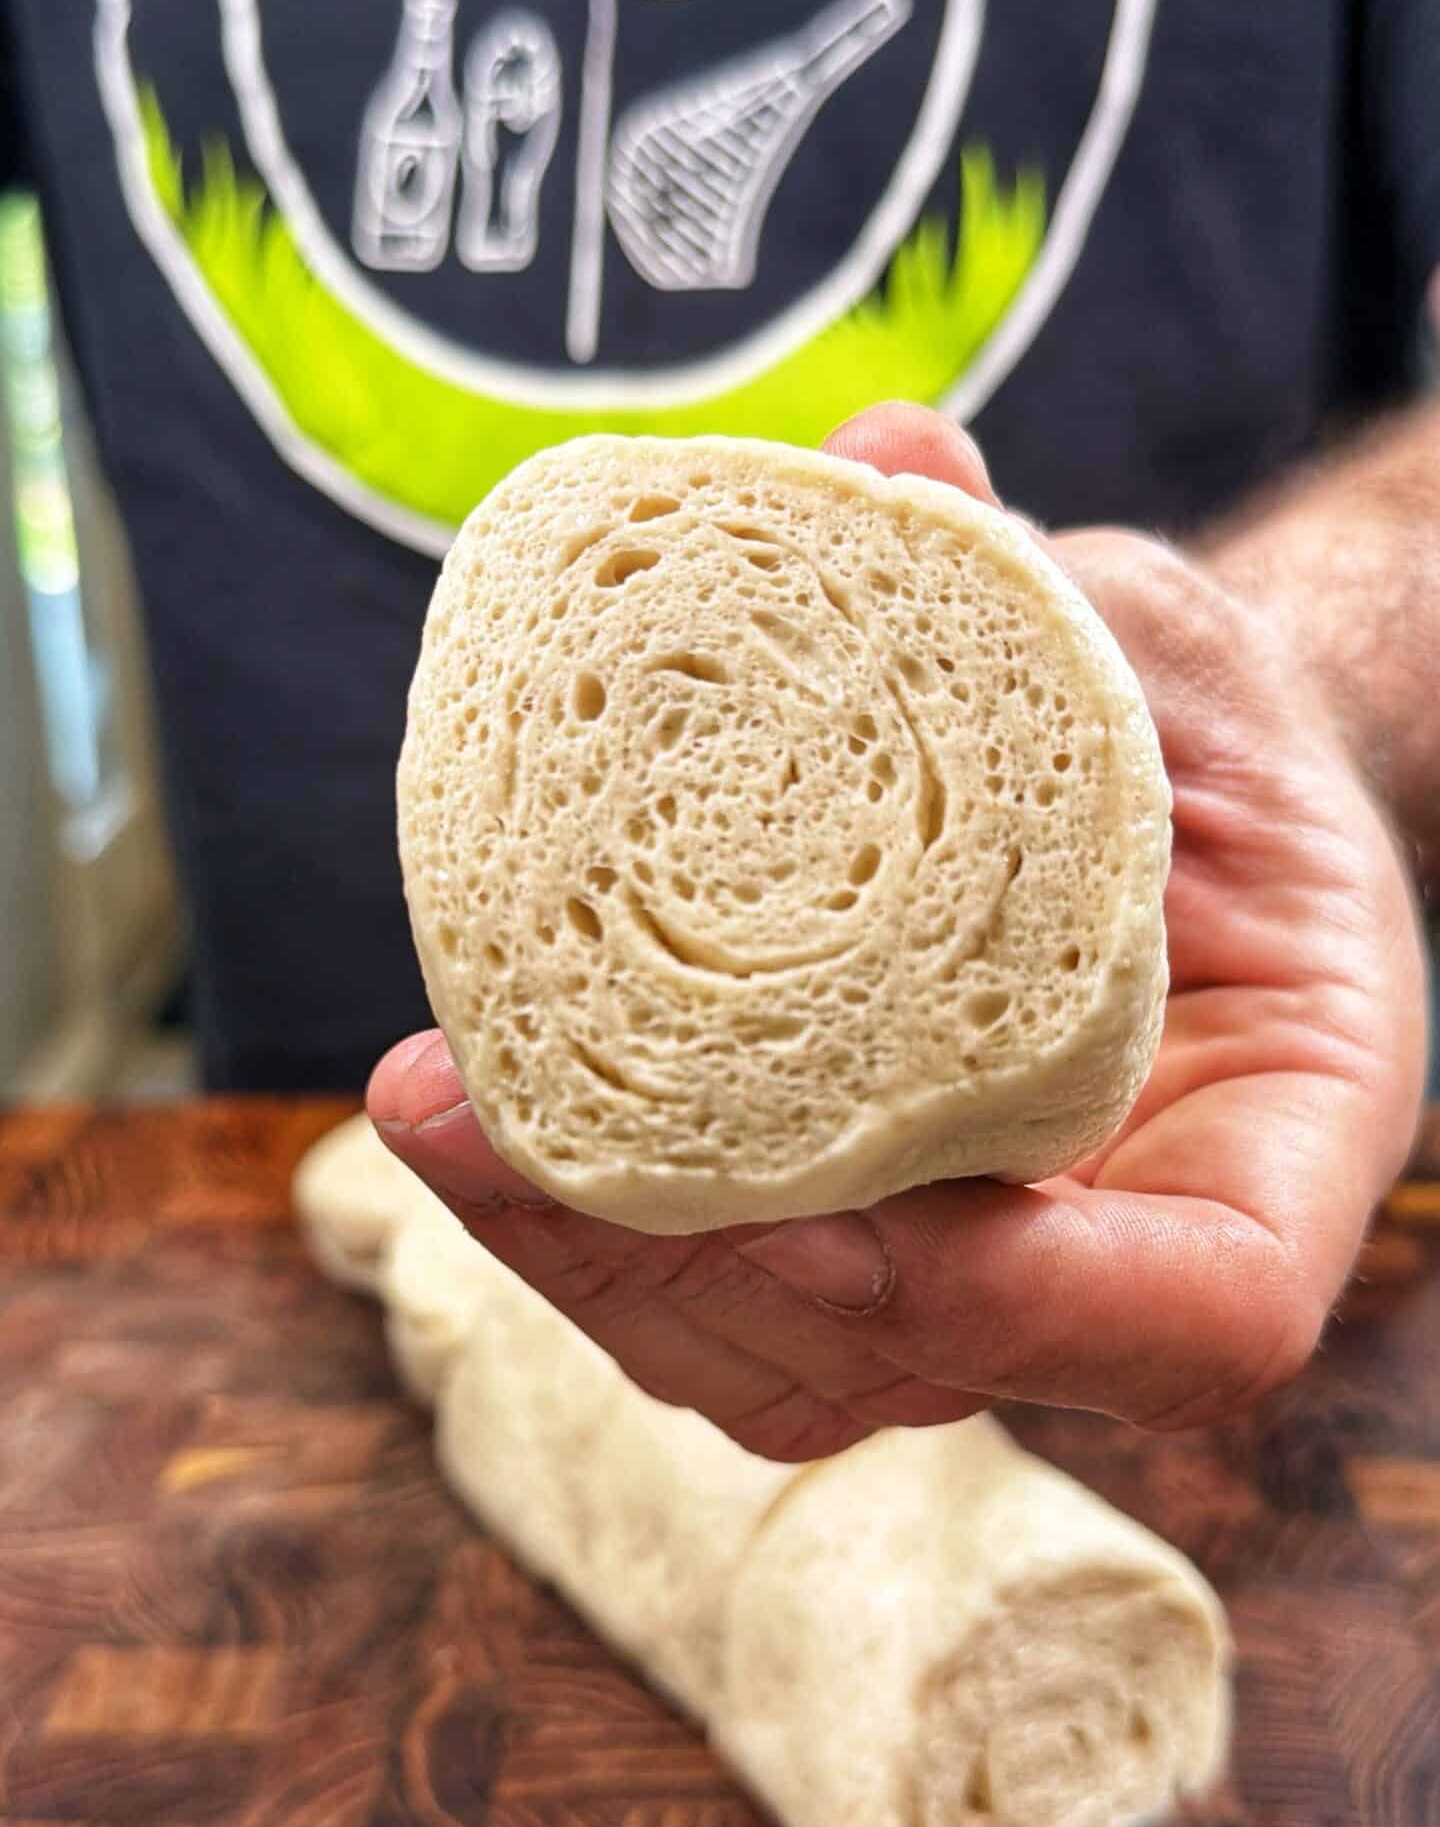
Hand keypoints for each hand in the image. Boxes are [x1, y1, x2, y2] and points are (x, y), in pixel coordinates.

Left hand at [368, 405, 1428, 1458]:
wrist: (1166, 808)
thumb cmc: (1205, 735)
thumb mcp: (1166, 645)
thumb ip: (1046, 588)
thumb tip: (888, 460)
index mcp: (1285, 1138)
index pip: (1192, 1317)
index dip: (1004, 1303)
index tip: (813, 1217)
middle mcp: (1126, 1249)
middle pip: (918, 1367)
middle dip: (689, 1273)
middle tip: (486, 1127)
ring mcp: (981, 1278)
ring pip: (784, 1366)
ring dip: (589, 1263)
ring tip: (437, 1104)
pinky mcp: (857, 1248)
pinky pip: (717, 1298)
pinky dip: (584, 1225)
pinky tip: (467, 1099)